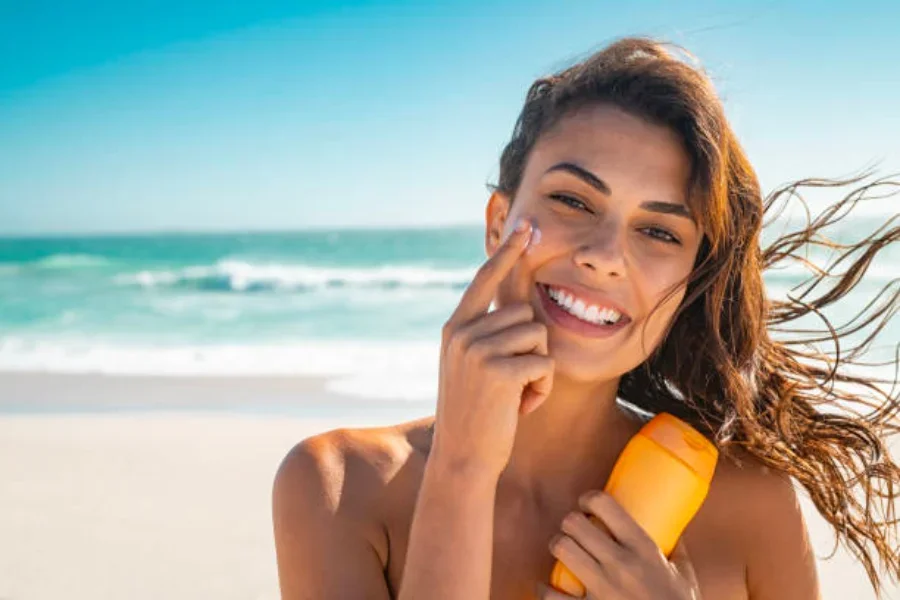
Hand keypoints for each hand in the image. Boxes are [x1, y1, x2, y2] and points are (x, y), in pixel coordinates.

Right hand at [431, 217, 553, 479]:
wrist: (462, 458)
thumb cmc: (476, 415)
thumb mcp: (471, 367)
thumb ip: (487, 335)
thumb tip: (522, 307)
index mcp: (455, 328)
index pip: (485, 280)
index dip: (508, 252)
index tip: (526, 226)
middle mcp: (462, 332)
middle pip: (526, 315)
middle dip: (531, 351)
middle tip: (510, 386)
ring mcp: (477, 350)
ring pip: (539, 337)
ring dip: (538, 371)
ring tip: (514, 396)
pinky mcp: (498, 370)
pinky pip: (544, 363)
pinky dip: (542, 390)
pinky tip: (519, 408)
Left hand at [540, 491, 701, 599]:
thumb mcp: (684, 577)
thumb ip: (676, 551)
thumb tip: (671, 528)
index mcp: (644, 550)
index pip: (605, 505)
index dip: (589, 498)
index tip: (586, 504)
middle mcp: (620, 565)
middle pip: (574, 523)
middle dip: (570, 522)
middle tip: (574, 528)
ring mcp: (602, 590)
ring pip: (561, 548)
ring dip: (559, 546)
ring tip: (564, 550)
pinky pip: (551, 594)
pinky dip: (545, 589)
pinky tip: (548, 586)